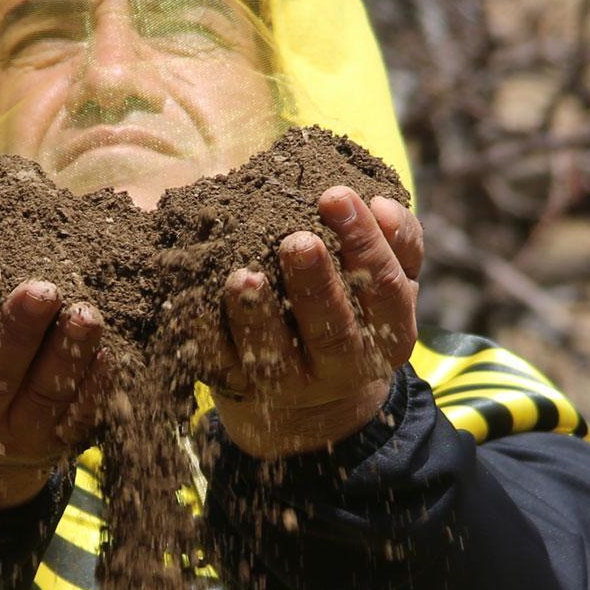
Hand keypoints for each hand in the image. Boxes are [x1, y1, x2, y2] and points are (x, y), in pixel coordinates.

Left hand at [202, 187, 422, 460]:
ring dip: (257, 315)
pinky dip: (204, 334)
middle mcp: (342, 367)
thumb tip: (381, 204)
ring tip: (245, 276)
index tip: (335, 195)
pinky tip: (193, 299)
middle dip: (315, 284)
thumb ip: (397, 242)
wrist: (314, 393)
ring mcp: (290, 384)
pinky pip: (219, 364)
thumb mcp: (387, 281)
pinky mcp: (241, 387)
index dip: (365, 244)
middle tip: (298, 241)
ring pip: (274, 356)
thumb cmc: (354, 308)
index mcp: (389, 335)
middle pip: (333, 331)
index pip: (385, 289)